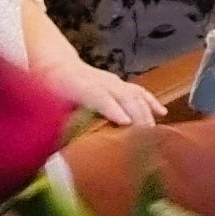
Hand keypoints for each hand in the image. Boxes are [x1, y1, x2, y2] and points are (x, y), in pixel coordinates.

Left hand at [48, 60, 162, 127]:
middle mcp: (100, 82)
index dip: (113, 108)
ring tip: (154, 132)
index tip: (125, 122)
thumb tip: (72, 148)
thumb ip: (64, 123)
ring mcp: (112, 81)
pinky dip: (151, 101)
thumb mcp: (52, 107)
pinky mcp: (120, 83)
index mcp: (80, 87)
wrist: (57, 67)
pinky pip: (139, 91)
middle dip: (136, 114)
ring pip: (134, 93)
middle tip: (146, 136)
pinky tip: (162, 112)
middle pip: (123, 96)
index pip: (99, 96)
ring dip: (146, 111)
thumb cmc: (54, 92)